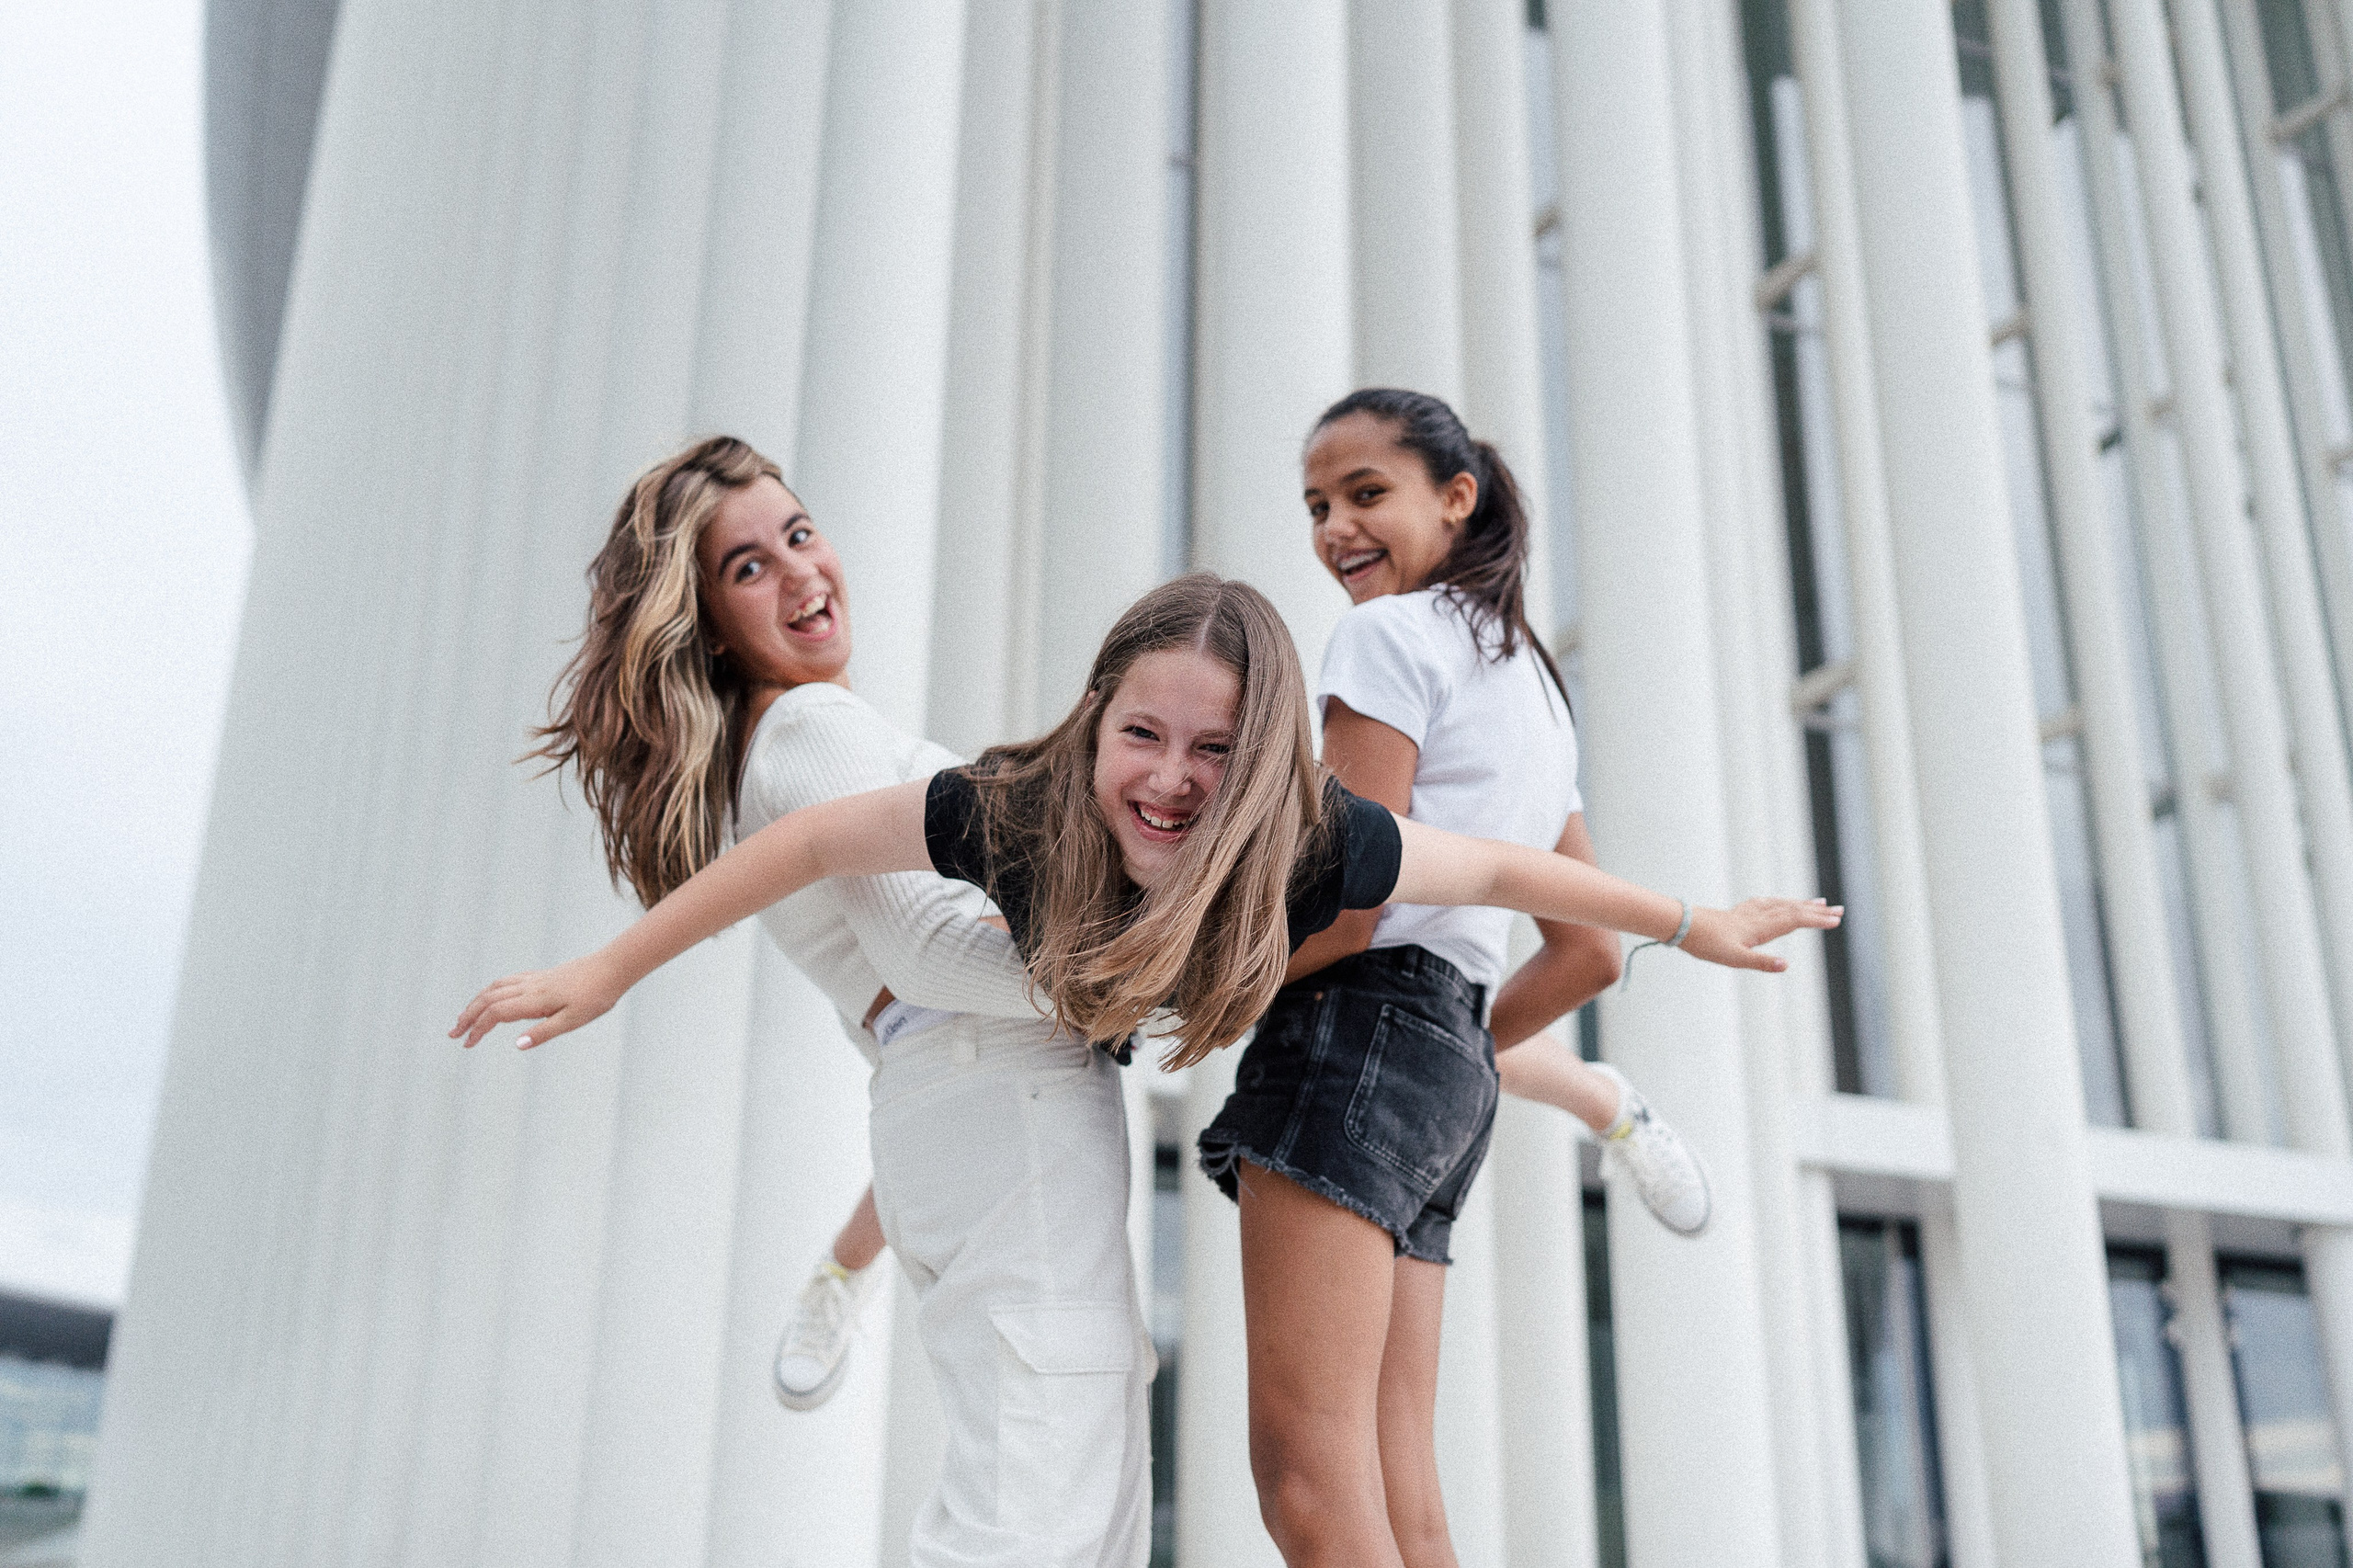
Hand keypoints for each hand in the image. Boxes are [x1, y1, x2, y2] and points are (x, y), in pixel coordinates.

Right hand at [450, 951, 625, 1048]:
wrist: (612, 967)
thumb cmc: (596, 996)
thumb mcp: (574, 1020)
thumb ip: (545, 1032)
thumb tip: (517, 1044)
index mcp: (535, 1000)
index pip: (495, 1014)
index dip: (478, 1028)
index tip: (467, 1044)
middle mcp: (530, 987)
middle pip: (488, 999)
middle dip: (468, 1015)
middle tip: (453, 1033)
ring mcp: (535, 979)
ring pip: (495, 987)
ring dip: (476, 1002)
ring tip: (466, 1016)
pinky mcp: (542, 975)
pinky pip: (508, 981)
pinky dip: (492, 990)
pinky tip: (493, 997)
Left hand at [1678, 897, 1841, 972]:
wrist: (1684, 926)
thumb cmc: (1707, 944)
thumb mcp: (1734, 959)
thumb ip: (1761, 962)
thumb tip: (1786, 965)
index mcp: (1761, 928)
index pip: (1795, 920)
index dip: (1816, 920)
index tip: (1836, 920)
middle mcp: (1759, 916)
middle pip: (1793, 910)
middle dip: (1817, 911)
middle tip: (1840, 910)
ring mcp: (1750, 912)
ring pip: (1782, 905)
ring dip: (1803, 904)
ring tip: (1821, 902)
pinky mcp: (1740, 912)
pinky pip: (1768, 903)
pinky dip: (1782, 902)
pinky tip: (1782, 902)